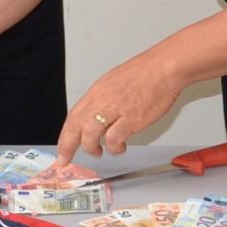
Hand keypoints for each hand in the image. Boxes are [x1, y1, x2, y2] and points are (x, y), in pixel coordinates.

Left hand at [55, 56, 183, 164]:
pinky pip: (113, 139)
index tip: (62, 147)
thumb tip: (97, 115)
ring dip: (91, 148)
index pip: (73, 116)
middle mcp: (102, 100)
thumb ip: (104, 100)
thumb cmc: (147, 72)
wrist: (164, 67)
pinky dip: (114, 147)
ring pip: (89, 134)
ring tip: (98, 152)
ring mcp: (115, 110)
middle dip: (67, 147)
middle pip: (75, 126)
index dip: (65, 134)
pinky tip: (120, 147)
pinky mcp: (130, 119)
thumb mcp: (115, 82)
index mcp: (97, 92)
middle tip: (65, 159)